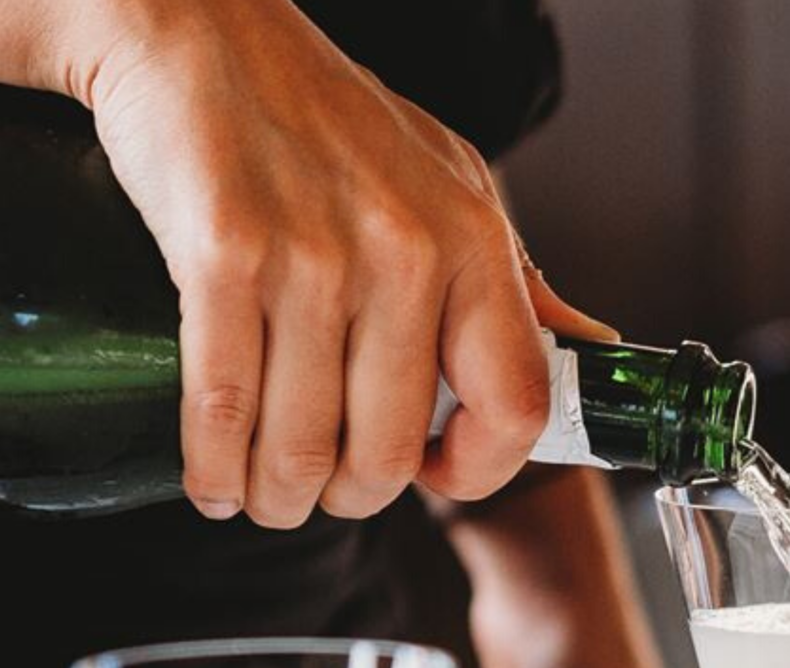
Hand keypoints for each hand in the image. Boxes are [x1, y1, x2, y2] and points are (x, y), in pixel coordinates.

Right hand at [70, 0, 609, 524]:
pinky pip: (223, 408)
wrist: (199, 31)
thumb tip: (590, 346)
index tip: (435, 476)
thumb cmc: (326, 117)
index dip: (479, 471)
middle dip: (349, 499)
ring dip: (275, 498)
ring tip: (260, 494)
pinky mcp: (222, 256)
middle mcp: (405, 253)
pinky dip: (213, 468)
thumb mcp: (451, 183)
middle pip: (390, 452)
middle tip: (323, 493)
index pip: (516, 406)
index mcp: (474, 241)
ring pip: (302, 447)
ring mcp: (313, 256)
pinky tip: (211, 479)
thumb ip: (514, 276)